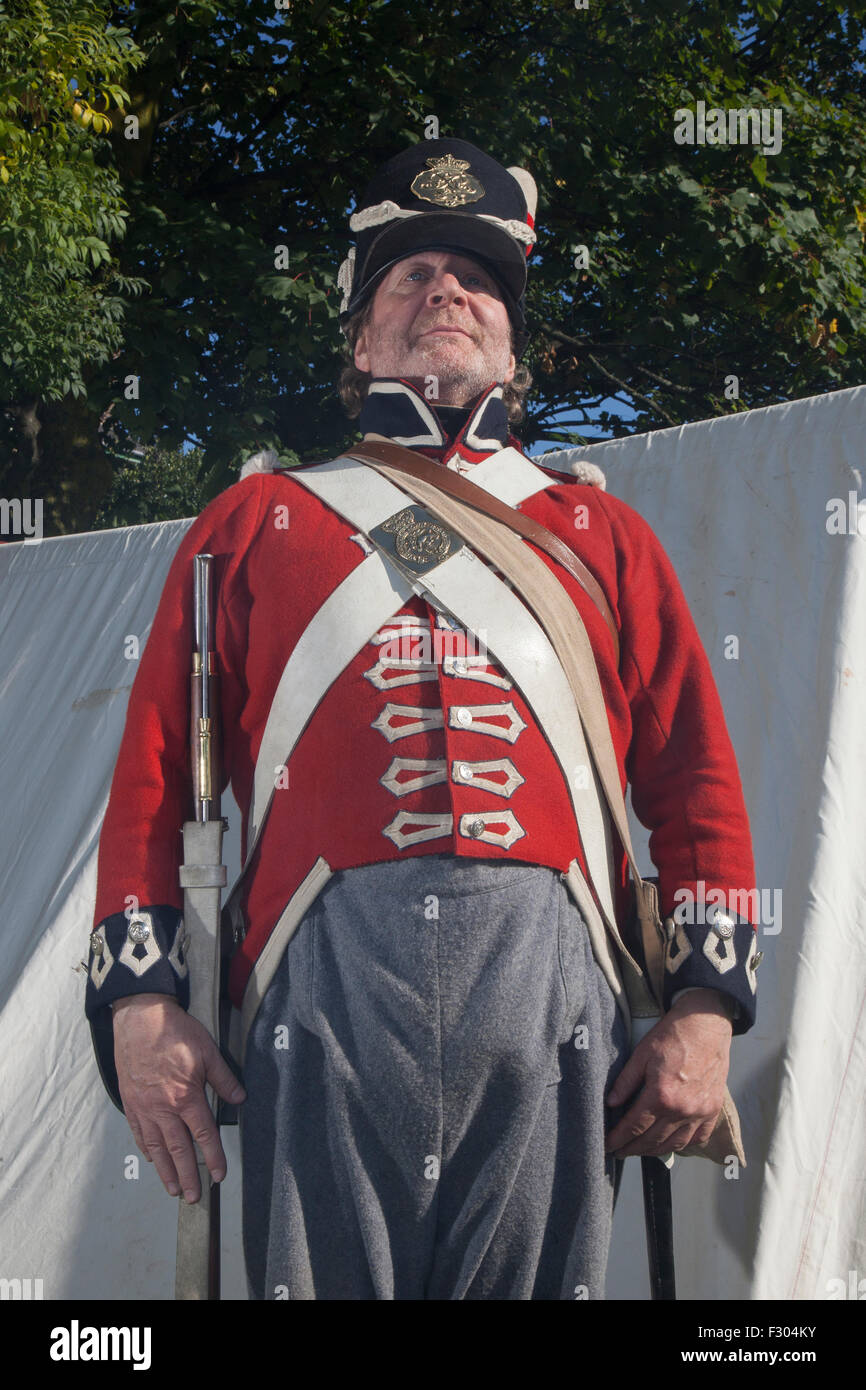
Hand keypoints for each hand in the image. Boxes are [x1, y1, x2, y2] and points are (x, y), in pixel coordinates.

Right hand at [112, 993, 245, 1202]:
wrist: (139, 1018)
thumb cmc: (174, 1031)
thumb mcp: (208, 1051)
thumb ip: (224, 1079)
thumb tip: (239, 1098)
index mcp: (185, 1096)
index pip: (203, 1134)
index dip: (213, 1157)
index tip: (218, 1175)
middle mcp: (163, 1107)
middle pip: (178, 1149)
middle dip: (188, 1175)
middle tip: (194, 1197)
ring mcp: (144, 1107)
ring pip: (156, 1147)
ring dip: (165, 1170)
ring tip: (173, 1189)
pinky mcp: (130, 1101)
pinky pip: (139, 1132)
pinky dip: (146, 1149)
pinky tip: (152, 1159)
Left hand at [604, 989, 732, 1157]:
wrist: (706, 1024)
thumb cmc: (672, 1036)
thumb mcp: (642, 1054)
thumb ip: (626, 1081)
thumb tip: (611, 1103)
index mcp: (661, 1095)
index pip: (634, 1127)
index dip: (618, 1139)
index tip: (608, 1145)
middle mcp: (682, 1109)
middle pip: (652, 1140)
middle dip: (632, 1149)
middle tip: (619, 1151)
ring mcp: (700, 1112)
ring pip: (674, 1144)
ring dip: (655, 1151)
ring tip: (640, 1150)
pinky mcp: (713, 1110)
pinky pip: (698, 1138)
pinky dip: (683, 1145)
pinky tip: (671, 1143)